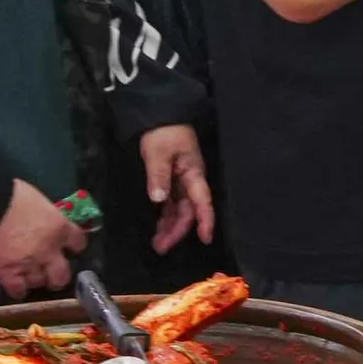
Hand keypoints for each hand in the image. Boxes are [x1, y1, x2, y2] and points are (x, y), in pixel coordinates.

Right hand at [0, 178, 89, 298]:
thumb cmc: (10, 195)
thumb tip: (41, 218)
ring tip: (28, 277)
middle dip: (58, 276)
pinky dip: (17, 290)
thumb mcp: (37, 199)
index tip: (71, 248)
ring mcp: (29, 264)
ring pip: (39, 282)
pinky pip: (16, 290)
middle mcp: (49, 250)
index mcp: (59, 227)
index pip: (78, 242)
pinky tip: (15, 287)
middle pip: (62, 274)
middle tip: (51, 273)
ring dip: (35, 279)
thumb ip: (44, 214)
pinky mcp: (7, 272)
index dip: (75, 246)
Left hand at [138, 127, 214, 253]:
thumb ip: (158, 176)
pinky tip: (157, 227)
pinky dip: (165, 216)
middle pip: (188, 211)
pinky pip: (172, 204)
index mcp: (193, 174)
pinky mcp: (172, 181)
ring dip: (170, 227)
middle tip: (161, 247)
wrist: (160, 116)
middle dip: (177, 231)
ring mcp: (181, 182)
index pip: (202, 201)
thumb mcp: (158, 153)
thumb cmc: (164, 133)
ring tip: (157, 243)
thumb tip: (159, 199)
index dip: (205, 220)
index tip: (205, 238)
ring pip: (180, 210)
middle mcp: (190, 182)